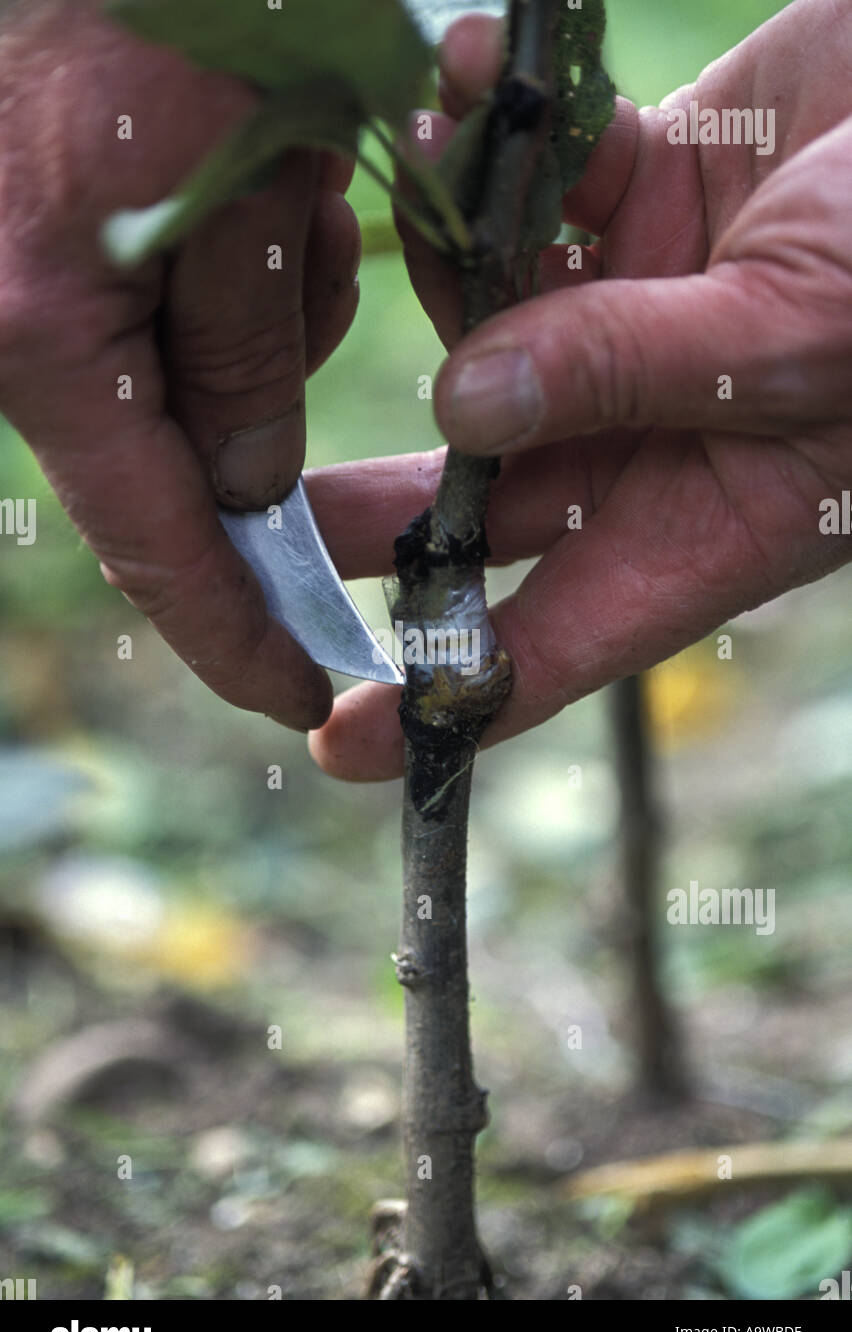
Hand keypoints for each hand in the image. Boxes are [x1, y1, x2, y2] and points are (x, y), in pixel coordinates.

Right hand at [0, 0, 359, 729]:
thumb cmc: (178, 0)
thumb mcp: (251, 173)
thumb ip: (247, 349)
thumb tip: (245, 484)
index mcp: (49, 327)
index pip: (155, 543)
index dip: (233, 634)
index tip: (300, 692)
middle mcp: (24, 324)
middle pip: (174, 457)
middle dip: (273, 411)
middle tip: (322, 279)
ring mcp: (37, 286)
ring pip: (192, 377)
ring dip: (268, 314)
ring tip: (289, 181)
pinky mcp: (66, 243)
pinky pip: (176, 311)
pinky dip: (245, 272)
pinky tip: (268, 166)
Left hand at [308, 0, 851, 779]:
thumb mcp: (793, 338)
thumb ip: (628, 368)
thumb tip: (463, 405)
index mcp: (706, 519)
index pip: (554, 642)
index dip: (444, 696)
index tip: (340, 740)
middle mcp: (655, 437)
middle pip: (481, 503)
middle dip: (374, 507)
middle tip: (259, 519)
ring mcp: (637, 323)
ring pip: (487, 334)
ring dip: (442, 261)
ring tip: (423, 162)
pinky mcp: (635, 208)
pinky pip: (527, 198)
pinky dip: (495, 150)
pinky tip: (474, 77)